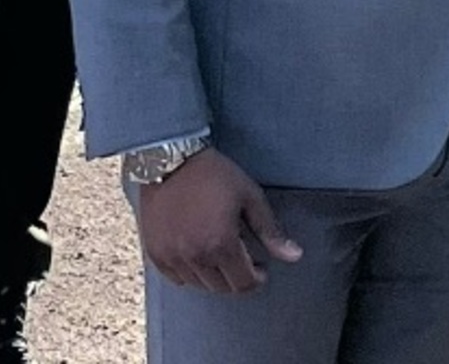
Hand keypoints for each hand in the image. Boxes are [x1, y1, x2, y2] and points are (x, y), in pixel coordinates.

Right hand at [137, 149, 302, 293]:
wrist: (170, 160)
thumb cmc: (213, 175)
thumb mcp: (249, 196)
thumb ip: (270, 230)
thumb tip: (294, 256)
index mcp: (220, 244)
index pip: (243, 284)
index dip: (257, 280)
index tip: (261, 268)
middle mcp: (194, 257)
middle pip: (222, 288)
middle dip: (237, 278)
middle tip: (244, 259)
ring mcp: (172, 258)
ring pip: (199, 285)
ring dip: (215, 276)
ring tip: (221, 253)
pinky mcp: (155, 253)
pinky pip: (177, 278)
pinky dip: (190, 273)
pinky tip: (198, 254)